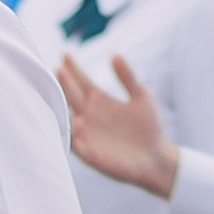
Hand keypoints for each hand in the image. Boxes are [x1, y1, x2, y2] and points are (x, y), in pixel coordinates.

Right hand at [59, 54, 179, 196]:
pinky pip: (75, 143)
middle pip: (70, 95)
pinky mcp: (89, 153)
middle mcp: (88, 115)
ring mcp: (86, 133)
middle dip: (63, 83)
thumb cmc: (150, 127)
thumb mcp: (141, 97)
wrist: (157, 158)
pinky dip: (73, 133)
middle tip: (56, 69)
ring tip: (56, 92)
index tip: (65, 54)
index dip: (73, 69)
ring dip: (61, 106)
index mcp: (99, 100)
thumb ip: (127, 77)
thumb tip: (115, 54)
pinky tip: (76, 121)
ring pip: (66, 117)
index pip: (81, 81)